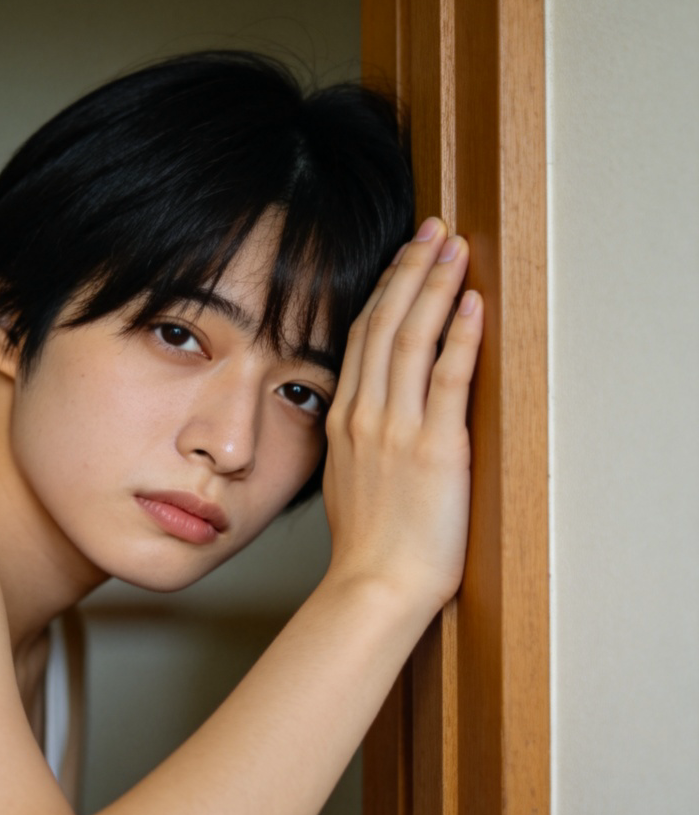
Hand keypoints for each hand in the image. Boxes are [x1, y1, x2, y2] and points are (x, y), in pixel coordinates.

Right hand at [322, 217, 482, 620]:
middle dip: (410, 271)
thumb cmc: (367, 544)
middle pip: (385, 326)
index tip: (402, 261)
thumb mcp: (347, 479)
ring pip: (412, 341)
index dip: (384, 293)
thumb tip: (372, 415)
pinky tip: (471, 304)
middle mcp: (365, 415)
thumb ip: (357, 438)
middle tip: (431, 230)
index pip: (362, 340)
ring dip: (434, 288)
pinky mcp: (435, 449)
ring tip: (453, 248)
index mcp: (344, 421)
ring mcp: (397, 429)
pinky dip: (460, 339)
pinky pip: (448, 381)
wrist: (375, 584)